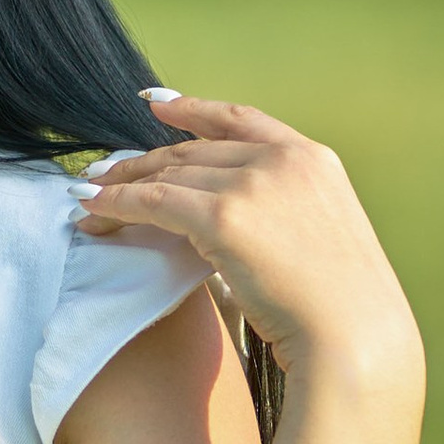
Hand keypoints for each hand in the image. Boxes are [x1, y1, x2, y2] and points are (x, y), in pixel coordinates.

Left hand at [75, 96, 423, 389]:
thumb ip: (286, 213)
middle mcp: (283, 159)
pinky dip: (115, 206)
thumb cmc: (342, 310)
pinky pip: (153, 202)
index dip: (193, 109)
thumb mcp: (323, 238)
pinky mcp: (224, 216)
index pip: (241, 120)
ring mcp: (254, 184)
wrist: (355, 338)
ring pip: (168, 173)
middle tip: (102, 173)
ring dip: (121, 184)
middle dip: (142, 161)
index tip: (157, 104)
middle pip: (194, 150)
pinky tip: (90, 211)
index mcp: (313, 159)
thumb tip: (237, 224)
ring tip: (87, 194)